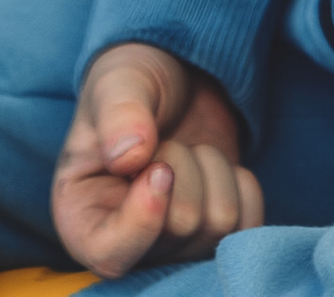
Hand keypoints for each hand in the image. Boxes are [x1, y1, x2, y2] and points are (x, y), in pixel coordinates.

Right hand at [51, 42, 263, 273]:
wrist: (176, 77)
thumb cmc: (134, 82)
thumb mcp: (117, 82)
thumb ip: (118, 114)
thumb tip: (129, 158)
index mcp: (84, 220)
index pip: (113, 256)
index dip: (144, 219)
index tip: (159, 170)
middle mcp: (129, 245)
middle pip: (181, 228)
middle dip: (184, 166)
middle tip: (165, 140)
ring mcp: (175, 246)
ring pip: (220, 224)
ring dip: (212, 169)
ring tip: (188, 149)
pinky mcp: (214, 236)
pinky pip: (249, 225)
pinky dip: (243, 185)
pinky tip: (219, 166)